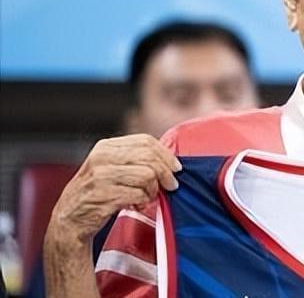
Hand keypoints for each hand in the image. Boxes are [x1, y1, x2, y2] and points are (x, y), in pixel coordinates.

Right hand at [46, 134, 180, 247]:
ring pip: (147, 175)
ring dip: (153, 189)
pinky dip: (144, 201)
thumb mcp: (109, 168)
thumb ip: (133, 160)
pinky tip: (138, 205)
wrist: (68, 221)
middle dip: (166, 172)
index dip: (165, 154)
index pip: (145, 141)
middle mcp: (101, 158)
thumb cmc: (94, 194)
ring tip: (147, 197)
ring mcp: (101, 177)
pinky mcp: (104, 196)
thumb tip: (168, 159)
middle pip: (149, 157)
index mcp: (105, 147)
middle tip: (171, 185)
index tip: (175, 167)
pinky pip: (139, 194)